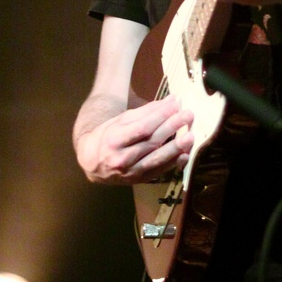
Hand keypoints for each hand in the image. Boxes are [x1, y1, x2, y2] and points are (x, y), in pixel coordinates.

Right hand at [76, 94, 193, 184]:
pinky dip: (172, 164)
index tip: (176, 104)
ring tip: (190, 136)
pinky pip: (158, 172)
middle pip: (151, 141)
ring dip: (175, 148)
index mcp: (114, 139)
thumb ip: (146, 112)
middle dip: (171, 127)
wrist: (92, 161)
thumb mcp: (121, 120)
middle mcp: (121, 158)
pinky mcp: (138, 180)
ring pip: (156, 159)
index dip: (160, 116)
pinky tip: (184, 155)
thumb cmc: (108, 136)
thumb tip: (171, 101)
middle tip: (188, 115)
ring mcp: (130, 171)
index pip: (142, 127)